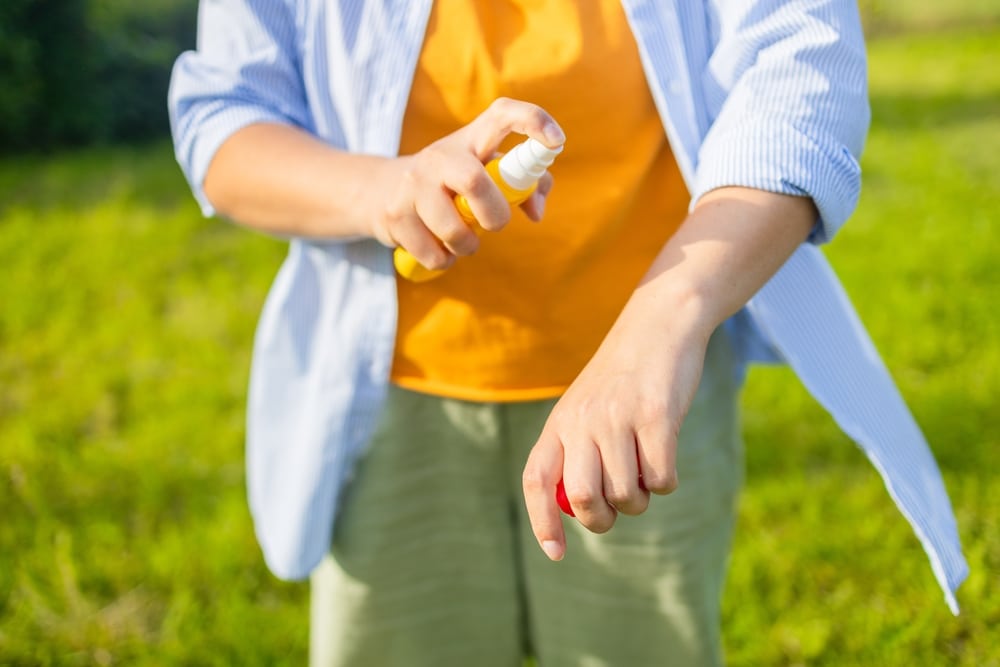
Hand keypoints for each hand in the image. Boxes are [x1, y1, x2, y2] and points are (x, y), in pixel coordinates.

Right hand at [365, 97, 563, 270]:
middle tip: (494, 224)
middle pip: (475, 182)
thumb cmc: (451, 183)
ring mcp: (412, 184)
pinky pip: (434, 254)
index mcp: (470, 139)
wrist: (382, 190)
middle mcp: (440, 155)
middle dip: (494, 215)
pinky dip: (444, 260)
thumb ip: (525, 186)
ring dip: (467, 246)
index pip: (503, 115)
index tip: (556, 142)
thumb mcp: (484, 172)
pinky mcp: (394, 215)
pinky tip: (437, 247)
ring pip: (454, 230)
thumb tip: (537, 212)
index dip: (534, 122)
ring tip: (461, 240)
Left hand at [522, 287, 712, 560]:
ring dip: (641, 498)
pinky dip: (666, 482)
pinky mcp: (657, 416)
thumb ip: (577, 451)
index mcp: (560, 422)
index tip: (556, 552)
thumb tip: (583, 511)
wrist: (658, 325)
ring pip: (626, 494)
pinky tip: (666, 459)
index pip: (537, 479)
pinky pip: (660, 478)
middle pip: (583, 499)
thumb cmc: (623, 377)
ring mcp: (619, 418)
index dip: (541, 521)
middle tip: (620, 506)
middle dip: (603, 519)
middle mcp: (583, 421)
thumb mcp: (587, 408)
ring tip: (645, 469)